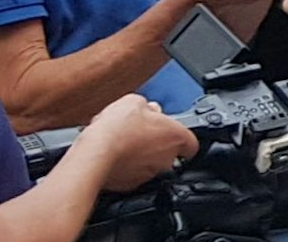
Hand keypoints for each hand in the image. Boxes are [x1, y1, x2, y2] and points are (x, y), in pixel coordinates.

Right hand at [81, 94, 199, 192]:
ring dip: (142, 155)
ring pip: (151, 164)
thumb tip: (150, 110)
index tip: (172, 133)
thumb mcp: (134, 102)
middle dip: (157, 142)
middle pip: (170, 152)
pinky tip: (115, 155)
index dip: (182, 137)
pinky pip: (134, 175)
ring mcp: (150, 174)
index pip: (192, 143)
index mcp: (174, 137)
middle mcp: (166, 159)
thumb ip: (148, 107)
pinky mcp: (132, 185)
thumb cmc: (117, 129)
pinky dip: (127, 167)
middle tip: (141, 131)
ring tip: (124, 142)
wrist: (95, 154)